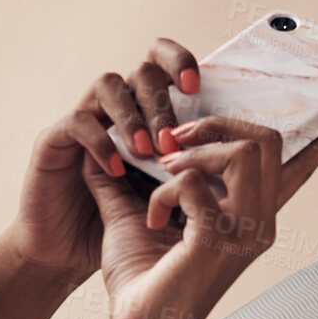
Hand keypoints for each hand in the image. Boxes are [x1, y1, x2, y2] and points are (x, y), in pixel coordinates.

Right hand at [4, 38, 203, 286]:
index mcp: (148, 115)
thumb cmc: (127, 229)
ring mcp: (85, 120)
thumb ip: (213, 178)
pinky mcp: (54, 142)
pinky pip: (78, 122)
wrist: (73, 256)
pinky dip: (101, 143)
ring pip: (109, 84)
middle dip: (163, 102)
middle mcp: (117, 109)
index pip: (166, 63)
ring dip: (133, 116)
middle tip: (175, 140)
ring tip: (149, 153)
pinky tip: (119, 169)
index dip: (181, 62)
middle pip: (143, 70)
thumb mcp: (180, 204)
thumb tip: (263, 163)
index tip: (199, 85)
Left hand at [81, 111, 317, 318]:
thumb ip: (133, 178)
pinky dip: (163, 191)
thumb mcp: (141, 217)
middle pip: (268, 141)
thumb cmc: (142, 281)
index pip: (297, 172)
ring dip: (193, 152)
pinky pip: (194, 181)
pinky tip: (152, 219)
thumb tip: (105, 143)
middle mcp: (260, 223)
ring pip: (244, 152)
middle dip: (218, 124)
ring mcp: (244, 232)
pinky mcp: (217, 239)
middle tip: (176, 140)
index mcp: (252, 218)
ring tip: (161, 175)